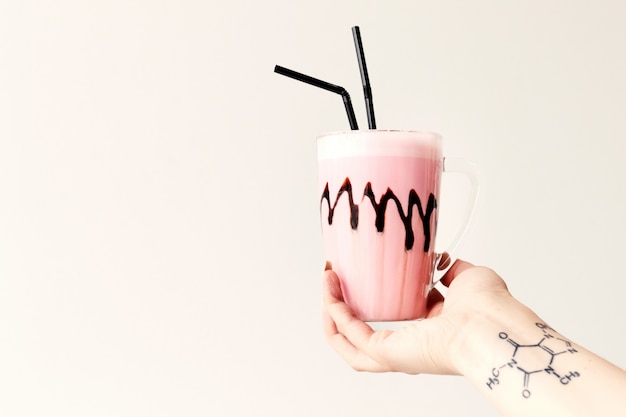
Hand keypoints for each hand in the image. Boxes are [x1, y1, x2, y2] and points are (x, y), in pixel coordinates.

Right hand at [322, 258, 511, 375]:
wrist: (493, 325)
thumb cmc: (490, 310)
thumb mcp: (468, 278)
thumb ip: (451, 270)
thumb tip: (440, 259)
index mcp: (426, 333)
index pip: (385, 321)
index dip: (366, 298)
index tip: (356, 273)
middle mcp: (407, 347)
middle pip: (357, 335)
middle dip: (339, 306)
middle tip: (332, 278)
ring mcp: (394, 354)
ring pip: (346, 340)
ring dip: (330, 310)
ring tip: (326, 282)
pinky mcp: (385, 353)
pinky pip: (348, 335)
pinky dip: (335, 312)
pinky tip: (331, 290)